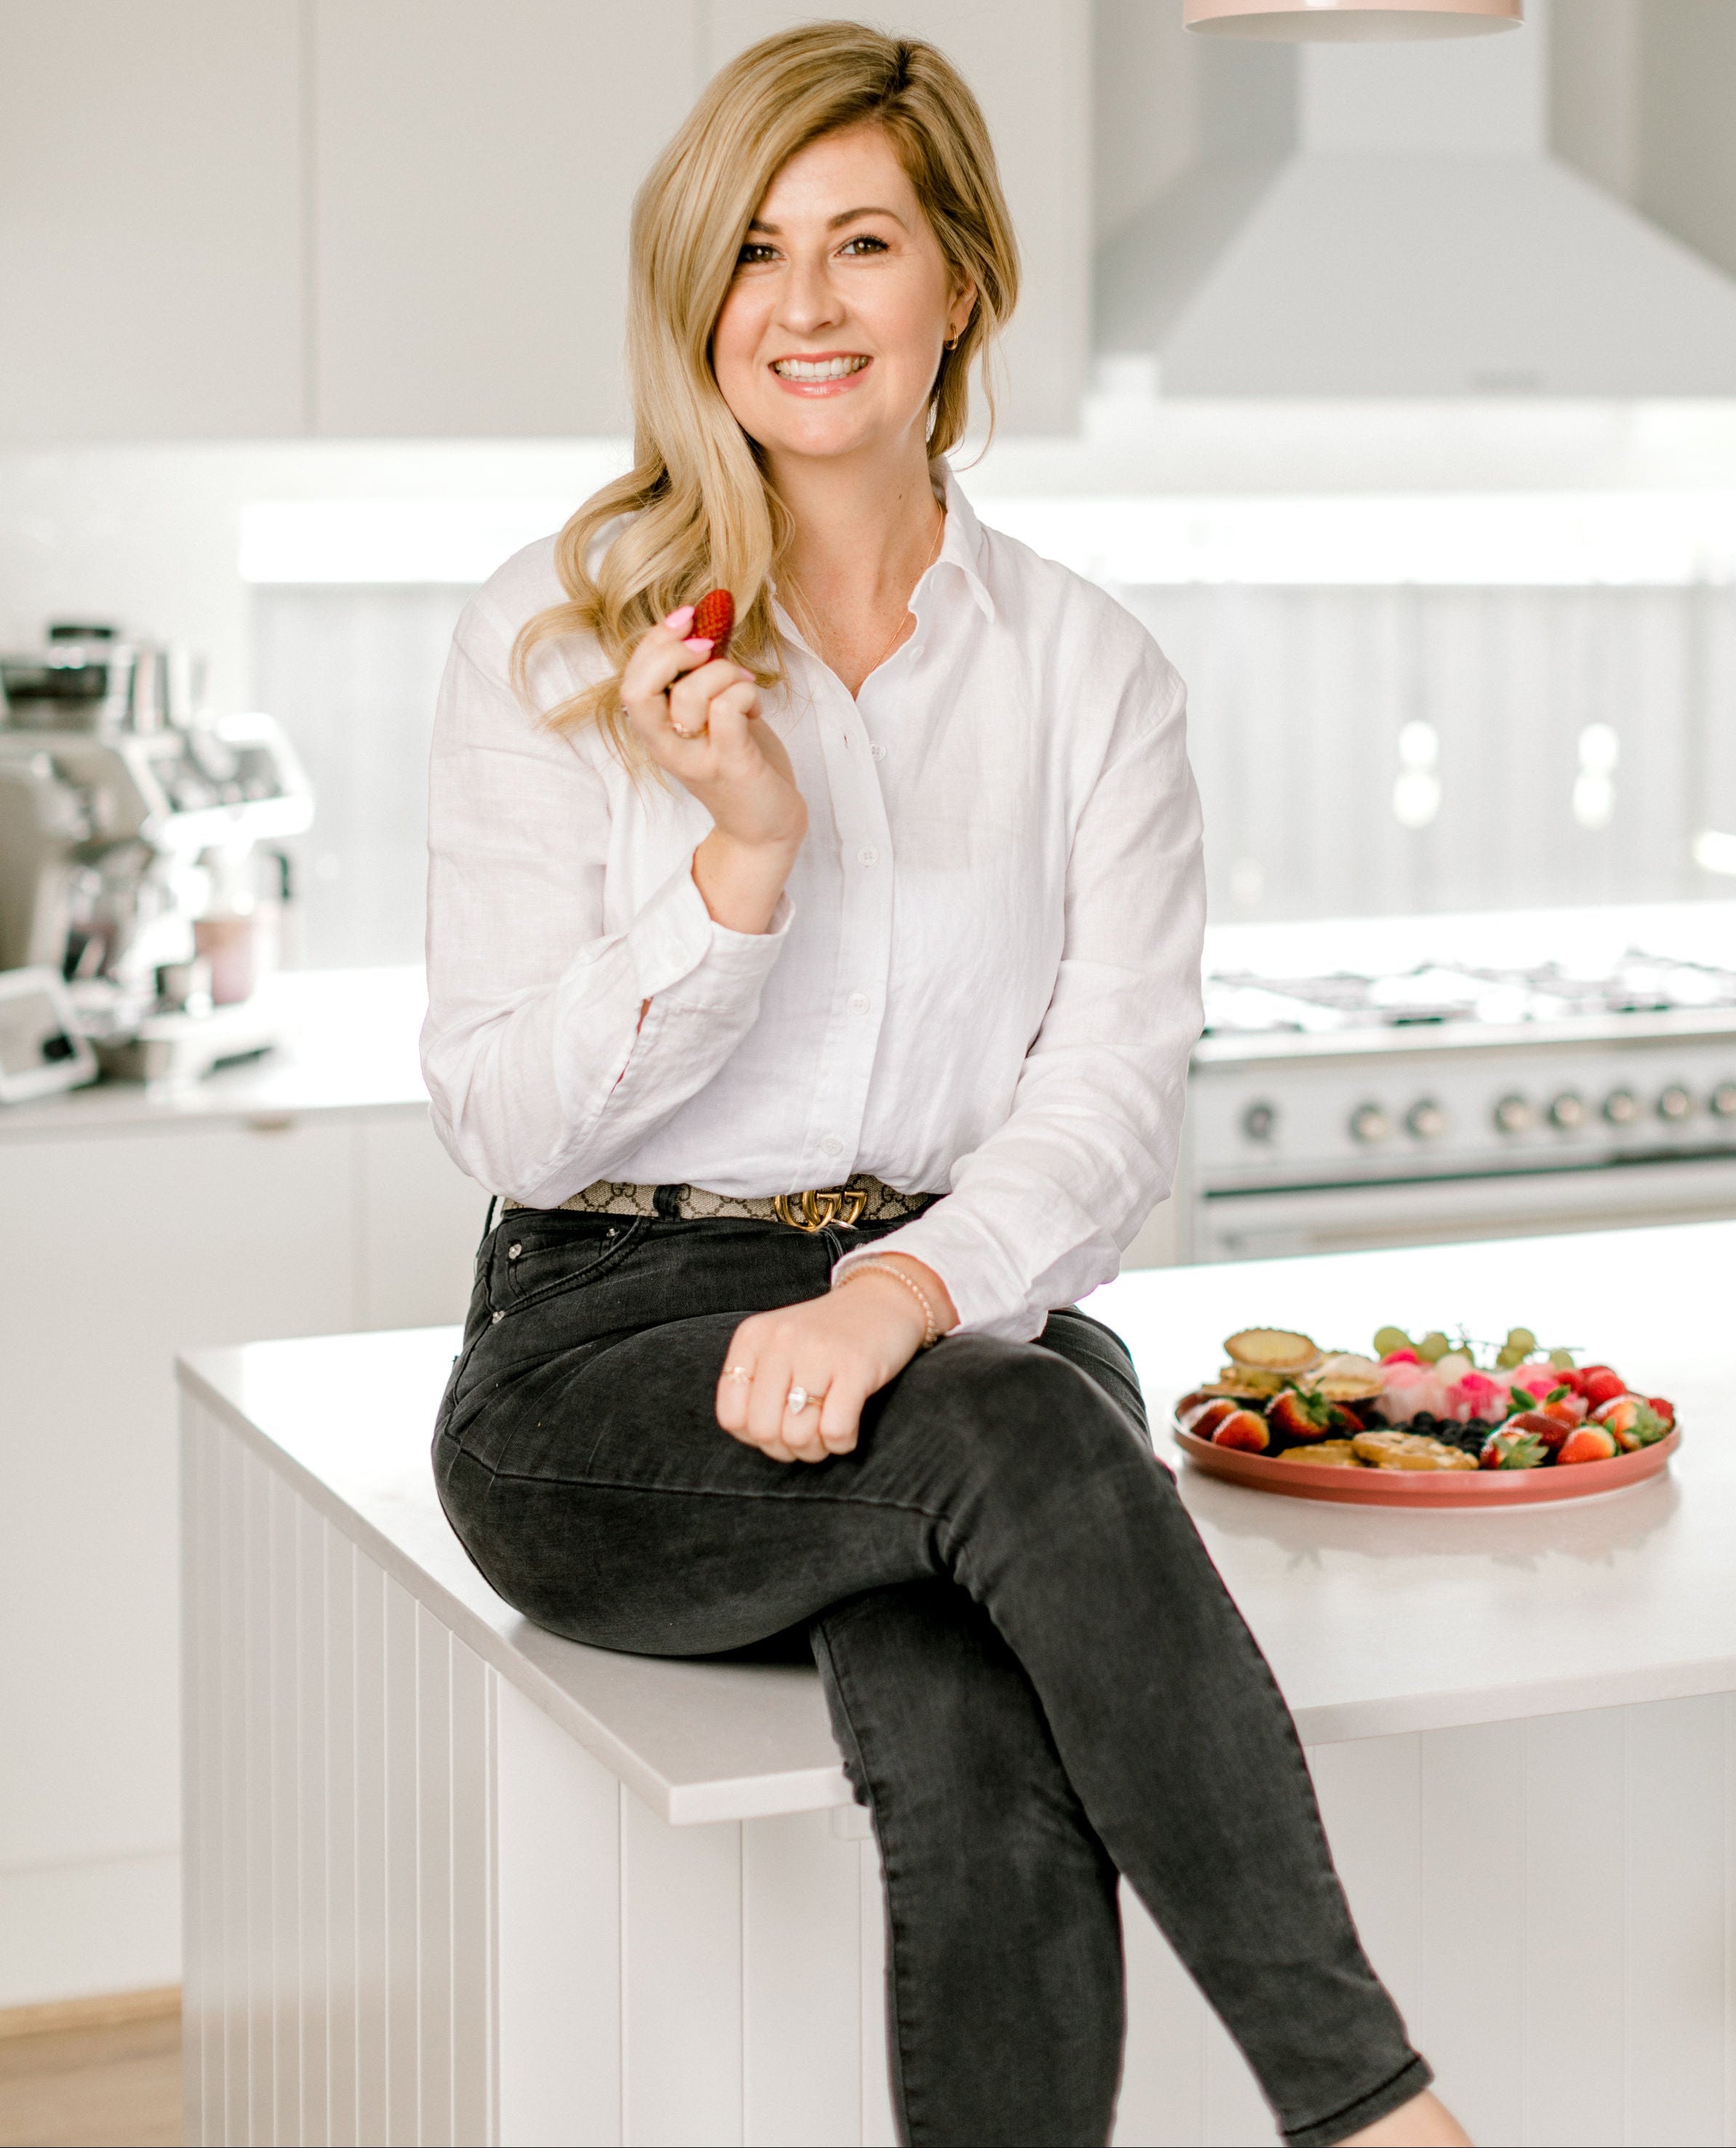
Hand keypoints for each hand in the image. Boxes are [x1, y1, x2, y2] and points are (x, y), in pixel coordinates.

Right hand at [621, 607, 806, 932]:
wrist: (765, 826)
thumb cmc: (738, 760)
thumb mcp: (708, 715)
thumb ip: (697, 679)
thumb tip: (700, 624)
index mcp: (658, 732)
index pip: (631, 681)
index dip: (654, 641)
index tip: (688, 617)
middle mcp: (668, 747)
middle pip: (638, 689)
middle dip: (672, 652)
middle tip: (708, 646)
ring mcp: (697, 758)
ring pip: (692, 692)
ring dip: (727, 674)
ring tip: (744, 689)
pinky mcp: (731, 764)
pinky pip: (727, 709)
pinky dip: (746, 694)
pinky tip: (755, 709)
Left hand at [716, 1258, 957, 1462]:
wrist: (884, 1300)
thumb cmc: (828, 1335)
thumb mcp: (779, 1345)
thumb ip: (757, 1383)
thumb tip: (754, 1437)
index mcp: (753, 1337)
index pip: (730, 1416)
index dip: (753, 1437)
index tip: (778, 1428)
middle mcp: (780, 1341)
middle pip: (763, 1431)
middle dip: (786, 1449)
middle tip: (806, 1438)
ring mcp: (817, 1352)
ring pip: (798, 1436)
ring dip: (815, 1449)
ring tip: (827, 1434)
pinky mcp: (856, 1366)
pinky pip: (835, 1431)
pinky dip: (841, 1443)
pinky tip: (848, 1430)